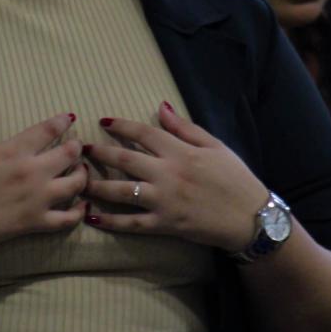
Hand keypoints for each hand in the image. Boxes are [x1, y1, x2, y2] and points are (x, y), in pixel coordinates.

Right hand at [0, 82, 86, 262]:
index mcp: (14, 150)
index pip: (49, 129)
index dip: (63, 121)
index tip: (69, 118)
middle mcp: (32, 172)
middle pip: (69, 154)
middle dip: (76, 147)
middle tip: (75, 147)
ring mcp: (37, 199)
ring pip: (75, 184)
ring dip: (82, 175)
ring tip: (79, 171)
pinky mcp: (36, 222)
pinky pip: (67, 218)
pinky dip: (79, 211)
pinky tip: (82, 204)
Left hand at [84, 101, 266, 251]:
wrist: (251, 217)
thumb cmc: (235, 178)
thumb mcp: (215, 145)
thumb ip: (184, 127)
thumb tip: (161, 106)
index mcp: (180, 152)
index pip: (143, 133)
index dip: (120, 126)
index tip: (103, 122)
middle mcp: (168, 174)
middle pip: (124, 160)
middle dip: (99, 153)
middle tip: (80, 150)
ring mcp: (165, 201)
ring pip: (122, 191)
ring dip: (97, 186)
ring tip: (79, 181)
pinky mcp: (165, 225)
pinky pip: (132, 223)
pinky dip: (111, 222)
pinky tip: (92, 218)